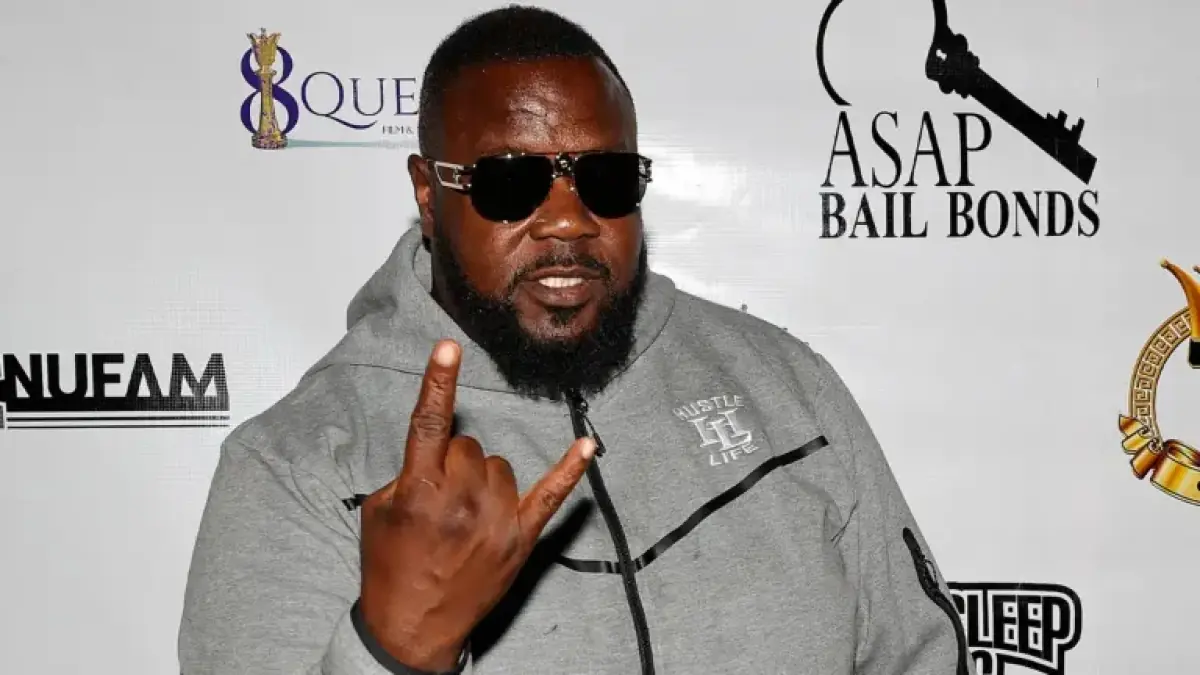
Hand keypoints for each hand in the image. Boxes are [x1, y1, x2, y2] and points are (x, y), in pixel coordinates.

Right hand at [359, 339, 595, 670]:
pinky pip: (551, 495)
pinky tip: (587, 446)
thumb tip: (437, 450)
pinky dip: (569, 469)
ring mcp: (496, 519)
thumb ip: (408, 473)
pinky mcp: (520, 537)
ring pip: (499, 465)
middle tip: (439, 497)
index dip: (438, 382)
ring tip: (464, 514)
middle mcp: (461, 500)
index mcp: (420, 490)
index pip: (430, 423)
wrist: (413, 626)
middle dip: (453, 460)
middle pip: (469, 446)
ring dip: (483, 479)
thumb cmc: (391, 566)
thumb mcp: (381, 511)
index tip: (449, 348)